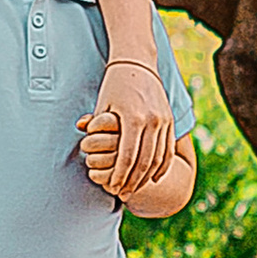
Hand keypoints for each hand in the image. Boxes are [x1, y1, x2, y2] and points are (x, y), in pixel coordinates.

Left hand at [83, 60, 179, 202]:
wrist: (137, 63)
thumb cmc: (114, 84)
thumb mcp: (102, 105)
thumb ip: (97, 130)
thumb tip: (86, 154)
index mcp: (133, 118)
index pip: (127, 157)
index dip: (120, 176)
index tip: (113, 188)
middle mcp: (152, 121)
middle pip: (144, 162)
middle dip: (133, 181)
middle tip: (124, 194)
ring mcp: (164, 120)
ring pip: (159, 158)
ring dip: (147, 177)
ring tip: (137, 189)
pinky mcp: (169, 120)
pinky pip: (168, 149)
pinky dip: (163, 166)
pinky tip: (155, 178)